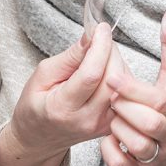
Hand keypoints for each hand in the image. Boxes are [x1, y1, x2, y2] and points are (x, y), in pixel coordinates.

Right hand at [6, 22, 119, 160]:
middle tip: (99, 40)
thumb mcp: (42, 75)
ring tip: (99, 58)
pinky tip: (107, 71)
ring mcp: (104, 124)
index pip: (91, 75)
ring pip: (125, 84)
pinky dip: (122, 76)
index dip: (100, 47)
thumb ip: (70, 57)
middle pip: (112, 77)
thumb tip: (92, 36)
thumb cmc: (36, 104)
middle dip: (110, 52)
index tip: (101, 28)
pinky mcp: (115, 122)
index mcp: (62, 108)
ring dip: (117, 63)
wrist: (41, 137)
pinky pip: (128, 93)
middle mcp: (88, 119)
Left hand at [100, 9, 165, 165]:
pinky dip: (110, 152)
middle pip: (148, 122)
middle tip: (112, 100)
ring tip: (114, 119)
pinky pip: (121, 164)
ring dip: (118, 130)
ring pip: (135, 144)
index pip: (160, 99)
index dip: (134, 90)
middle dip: (125, 110)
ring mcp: (158, 156)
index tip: (112, 78)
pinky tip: (110, 139)